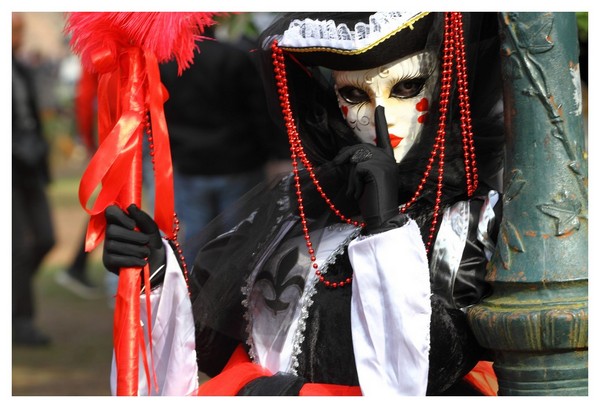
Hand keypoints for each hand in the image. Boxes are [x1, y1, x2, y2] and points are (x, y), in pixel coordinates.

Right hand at [103, 204, 165, 287]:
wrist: (157, 264)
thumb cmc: (152, 243)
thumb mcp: (151, 229)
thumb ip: (142, 218)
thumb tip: (130, 207)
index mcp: (119, 221)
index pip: (110, 212)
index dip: (119, 216)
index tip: (133, 224)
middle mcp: (110, 233)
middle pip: (111, 230)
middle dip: (132, 236)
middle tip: (146, 241)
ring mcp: (107, 248)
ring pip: (115, 245)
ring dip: (136, 249)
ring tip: (146, 252)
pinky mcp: (108, 262)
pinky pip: (116, 259)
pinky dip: (132, 260)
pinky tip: (142, 262)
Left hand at [333, 106, 405, 233]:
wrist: (382, 218)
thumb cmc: (373, 202)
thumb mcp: (366, 180)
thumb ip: (361, 165)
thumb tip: (345, 157)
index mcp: (388, 161)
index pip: (383, 137)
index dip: (381, 122)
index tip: (380, 107)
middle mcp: (389, 159)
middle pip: (360, 148)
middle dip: (345, 156)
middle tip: (336, 164)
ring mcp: (385, 162)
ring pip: (357, 158)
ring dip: (350, 175)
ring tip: (354, 191)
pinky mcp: (378, 168)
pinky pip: (356, 167)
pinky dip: (353, 181)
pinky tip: (357, 193)